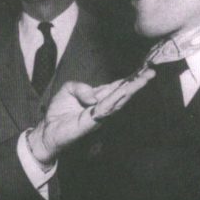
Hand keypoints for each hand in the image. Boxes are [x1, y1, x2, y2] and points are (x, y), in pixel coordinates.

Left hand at [28, 69, 154, 163]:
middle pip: (122, 92)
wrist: (48, 130)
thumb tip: (92, 96)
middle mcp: (102, 105)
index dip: (129, 78)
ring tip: (144, 79)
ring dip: (131, 89)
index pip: (116, 86)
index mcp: (98, 96)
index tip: (144, 69)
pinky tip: (124, 92)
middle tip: (151, 72)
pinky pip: (105, 109)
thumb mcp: (68, 89)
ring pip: (118, 100)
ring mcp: (99, 114)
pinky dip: (115, 100)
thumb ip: (80, 87)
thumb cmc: (58, 112)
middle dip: (137, 82)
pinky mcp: (92, 122)